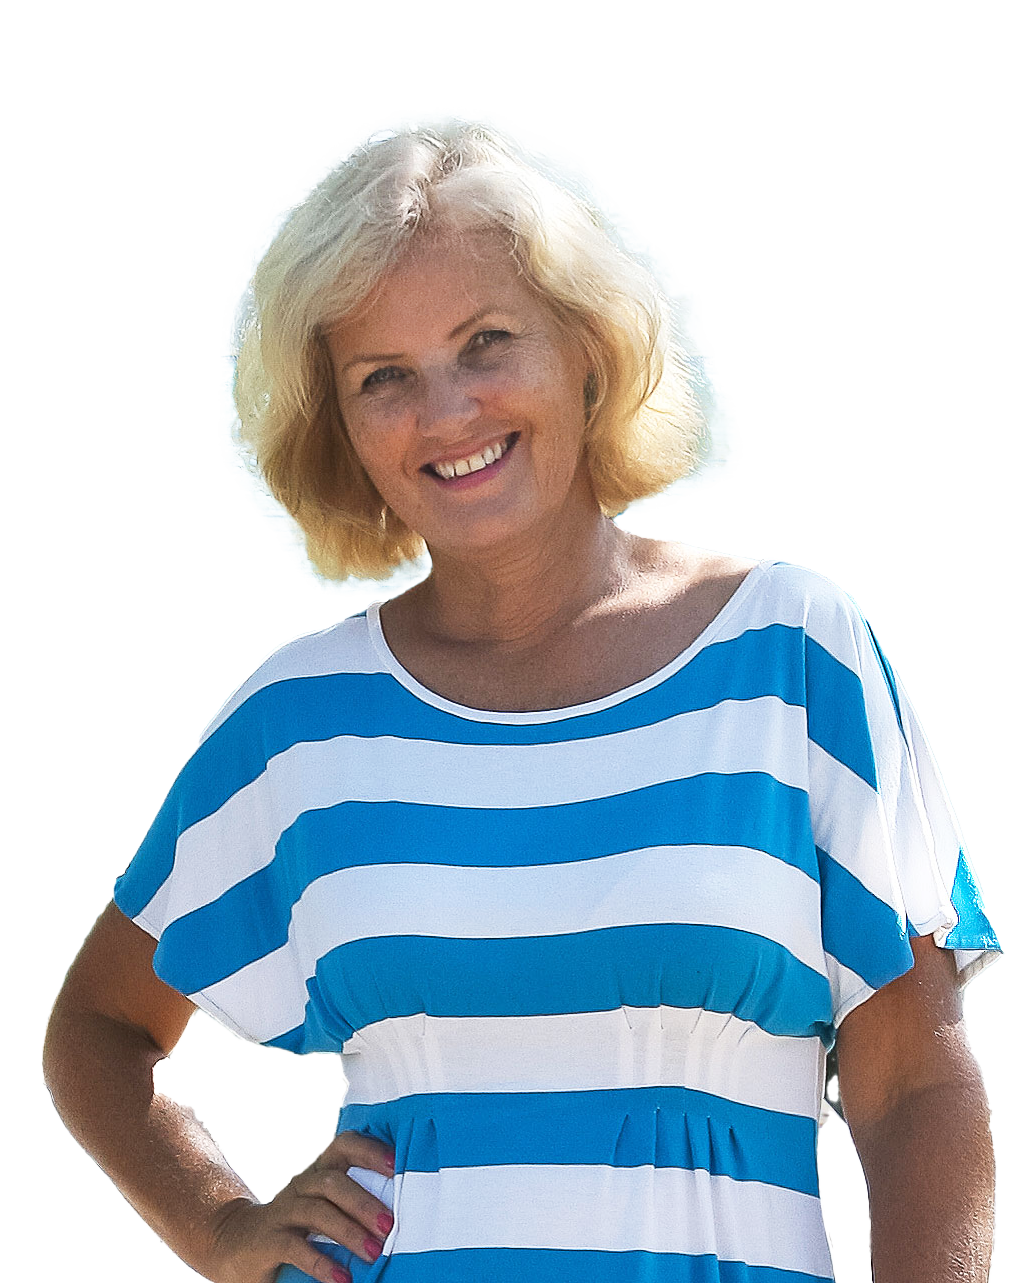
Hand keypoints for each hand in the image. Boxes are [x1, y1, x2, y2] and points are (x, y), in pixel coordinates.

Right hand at [207, 1130, 395, 1282]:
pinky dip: (321, 1262)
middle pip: (334, 1181)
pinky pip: (294, 1246)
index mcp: (319, 1172)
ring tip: (374, 1254)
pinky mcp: (267, 1240)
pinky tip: (342, 1277)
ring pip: (317, 1211)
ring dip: (349, 1232)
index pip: (344, 1146)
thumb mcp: (321, 1209)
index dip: (370, 1150)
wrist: (235, 1244)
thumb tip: (400, 1218)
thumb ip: (350, 1206)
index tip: (397, 1165)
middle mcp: (301, 1185)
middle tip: (390, 1226)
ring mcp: (282, 1211)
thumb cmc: (294, 1227)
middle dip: (364, 1202)